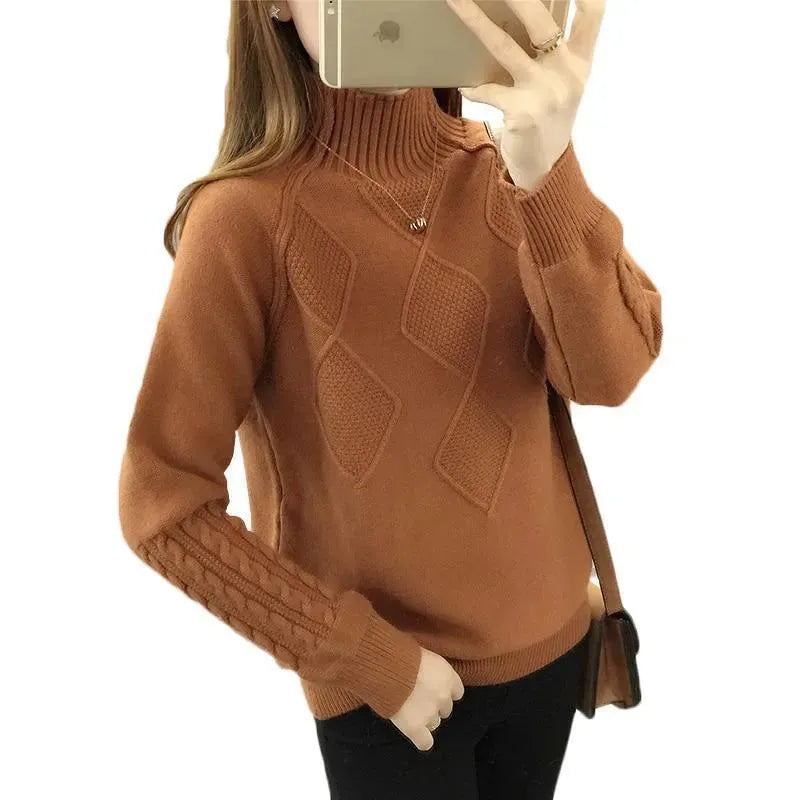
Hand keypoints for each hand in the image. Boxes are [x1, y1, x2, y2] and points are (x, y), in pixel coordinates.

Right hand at [389, 646, 464, 750]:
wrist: (388, 667)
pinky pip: (425, 742)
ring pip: (435, 723)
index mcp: (448, 676)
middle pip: (446, 709)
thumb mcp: (424, 653)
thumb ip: (430, 668)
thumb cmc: (401, 654)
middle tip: (418, 698)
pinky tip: (415, 732)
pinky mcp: (415, 727)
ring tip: (410, 711)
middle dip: (434, 705)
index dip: (445, 691)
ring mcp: (430, 713)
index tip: (434, 689)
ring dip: (425, 719)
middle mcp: (443, 697)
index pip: (457, 692)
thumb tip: (424, 672)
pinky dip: (421, 740)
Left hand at [446, 0, 605, 189]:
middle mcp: (567, 73)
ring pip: (504, 47)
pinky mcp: (522, 114)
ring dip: (475, 21)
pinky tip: (462, 83)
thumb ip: (555, 50)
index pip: (592, 14)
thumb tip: (522, 11)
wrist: (545, 167)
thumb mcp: (563, 83)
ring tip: (454, 0)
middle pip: (542, 22)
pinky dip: (472, 86)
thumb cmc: (549, 118)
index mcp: (581, 61)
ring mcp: (544, 93)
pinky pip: (487, 91)